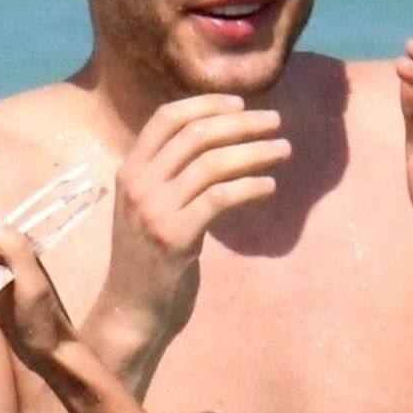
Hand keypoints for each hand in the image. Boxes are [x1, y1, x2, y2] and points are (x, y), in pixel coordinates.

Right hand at [98, 95, 290, 344]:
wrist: (133, 309)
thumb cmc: (148, 257)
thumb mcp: (148, 206)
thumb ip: (169, 174)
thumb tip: (217, 138)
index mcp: (129, 170)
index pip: (167, 118)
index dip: (206, 104)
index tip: (240, 103)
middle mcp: (138, 185)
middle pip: (196, 135)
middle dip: (241, 123)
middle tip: (275, 121)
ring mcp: (154, 211)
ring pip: (213, 164)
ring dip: (255, 151)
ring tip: (283, 149)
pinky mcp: (175, 238)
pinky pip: (220, 198)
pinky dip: (250, 186)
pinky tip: (270, 185)